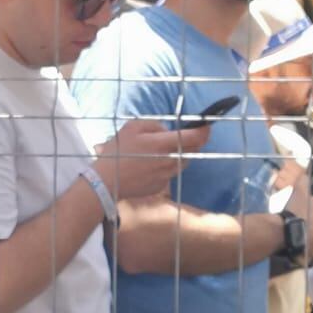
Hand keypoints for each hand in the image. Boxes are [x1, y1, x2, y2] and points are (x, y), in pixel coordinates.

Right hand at [94, 119, 211, 199]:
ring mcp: (166, 176)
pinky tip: (147, 167)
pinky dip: (163, 169)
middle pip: (190, 151)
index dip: (204, 131)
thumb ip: (155, 125)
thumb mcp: (133, 127)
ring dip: (174, 156)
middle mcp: (169, 162)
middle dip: (186, 144)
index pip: (195, 138)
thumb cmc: (117, 151)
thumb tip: (167, 131)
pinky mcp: (161, 187)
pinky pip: (169, 174)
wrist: (105, 182)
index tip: (207, 126)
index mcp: (164, 144)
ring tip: (155, 154)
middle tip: (172, 139)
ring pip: (180, 163)